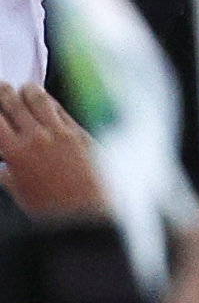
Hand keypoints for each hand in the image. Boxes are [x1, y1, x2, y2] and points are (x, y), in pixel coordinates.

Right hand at [0, 84, 105, 219]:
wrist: (86, 213)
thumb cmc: (52, 207)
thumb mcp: (19, 190)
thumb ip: (8, 172)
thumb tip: (4, 165)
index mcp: (15, 151)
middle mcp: (36, 137)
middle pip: (13, 102)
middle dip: (4, 92)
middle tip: (2, 88)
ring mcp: (61, 133)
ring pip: (39, 99)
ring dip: (28, 91)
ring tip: (25, 88)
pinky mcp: (81, 134)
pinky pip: (63, 110)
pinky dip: (52, 102)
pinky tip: (49, 102)